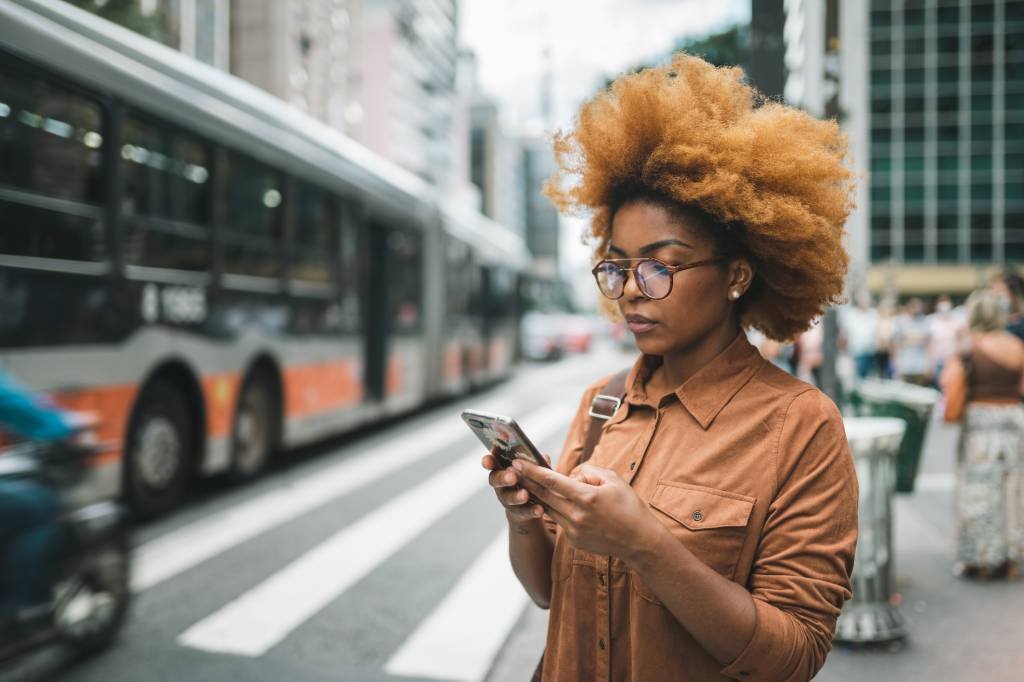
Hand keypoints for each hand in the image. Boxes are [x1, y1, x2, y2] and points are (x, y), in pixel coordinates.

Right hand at [482, 448, 548, 522]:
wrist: (531, 500)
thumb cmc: (528, 475)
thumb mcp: (531, 465)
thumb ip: (535, 460)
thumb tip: (543, 457)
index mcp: (501, 467)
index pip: (491, 461)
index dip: (487, 461)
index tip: (487, 461)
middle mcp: (500, 483)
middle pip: (496, 480)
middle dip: (503, 478)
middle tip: (512, 477)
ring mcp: (507, 498)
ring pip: (508, 498)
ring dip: (516, 496)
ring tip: (525, 495)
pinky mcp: (518, 512)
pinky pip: (523, 511)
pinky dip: (531, 510)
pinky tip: (539, 509)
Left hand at [514, 460, 662, 560]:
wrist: (639, 541)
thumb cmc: (630, 506)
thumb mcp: (614, 480)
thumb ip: (590, 472)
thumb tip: (573, 475)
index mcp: (587, 497)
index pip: (552, 481)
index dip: (533, 470)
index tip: (518, 461)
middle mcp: (577, 515)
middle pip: (543, 495)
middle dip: (527, 481)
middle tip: (512, 469)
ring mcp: (574, 530)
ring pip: (548, 508)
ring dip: (537, 496)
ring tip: (526, 483)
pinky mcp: (574, 541)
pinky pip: (560, 521)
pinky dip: (556, 510)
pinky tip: (554, 502)